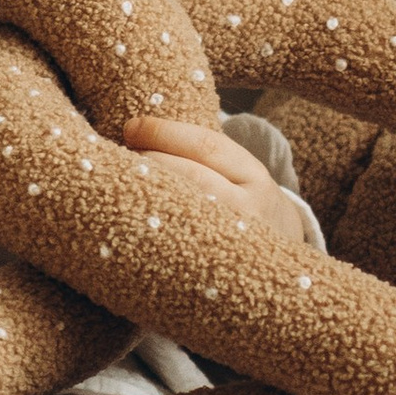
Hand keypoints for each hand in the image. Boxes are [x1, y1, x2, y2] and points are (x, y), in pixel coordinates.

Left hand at [121, 116, 310, 243]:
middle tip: (119, 158)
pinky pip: (178, 244)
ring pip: (184, 212)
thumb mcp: (238, 172)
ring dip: (147, 194)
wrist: (276, 253)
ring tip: (121, 185)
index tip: (131, 127)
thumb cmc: (240, 201)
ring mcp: (235, 241)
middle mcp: (250, 208)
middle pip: (192, 177)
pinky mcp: (215, 267)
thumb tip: (140, 129)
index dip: (164, 133)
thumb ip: (202, 154)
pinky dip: (153, 228)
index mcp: (254, 175)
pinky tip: (132, 220)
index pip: (207, 145)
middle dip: (151, 162)